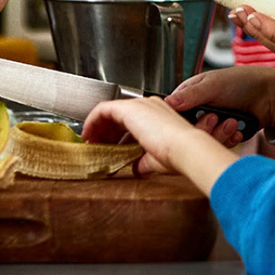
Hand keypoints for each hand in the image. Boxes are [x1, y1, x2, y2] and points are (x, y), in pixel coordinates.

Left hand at [84, 96, 239, 189]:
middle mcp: (148, 106)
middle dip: (105, 131)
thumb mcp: (156, 159)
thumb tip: (136, 169)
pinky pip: (103, 109)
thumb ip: (143, 162)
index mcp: (158, 115)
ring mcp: (139, 105)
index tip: (108, 147)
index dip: (116, 134)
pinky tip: (88, 134)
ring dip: (97, 127)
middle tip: (96, 145)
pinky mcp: (129, 108)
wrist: (185, 148)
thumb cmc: (178, 154)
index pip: (131, 121)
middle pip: (119, 115)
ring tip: (90, 142)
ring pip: (109, 111)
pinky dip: (93, 121)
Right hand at [165, 66, 274, 142]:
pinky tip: (238, 130)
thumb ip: (190, 94)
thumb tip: (167, 102)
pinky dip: (229, 139)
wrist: (270, 97)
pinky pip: (218, 145)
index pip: (173, 113)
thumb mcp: (213, 84)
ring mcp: (211, 125)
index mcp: (190, 95)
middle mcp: (198, 111)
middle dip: (203, 128)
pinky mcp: (223, 136)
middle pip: (188, 131)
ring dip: (219, 134)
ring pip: (204, 140)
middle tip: (215, 118)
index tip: (188, 122)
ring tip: (232, 122)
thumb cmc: (242, 82)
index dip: (178, 121)